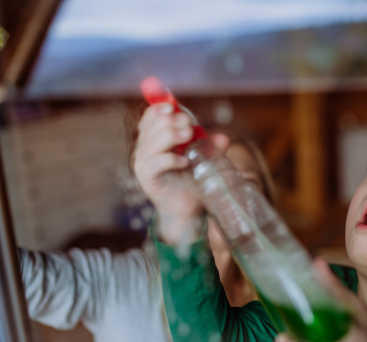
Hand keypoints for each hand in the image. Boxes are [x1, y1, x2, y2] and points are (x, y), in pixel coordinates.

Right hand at [133, 103, 227, 243]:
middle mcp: (144, 149)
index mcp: (154, 139)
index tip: (175, 107)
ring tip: (189, 138)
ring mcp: (143, 164)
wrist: (187, 210)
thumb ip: (210, 147)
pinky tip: (185, 162)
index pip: (150, 116)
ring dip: (171, 136)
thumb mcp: (202, 159)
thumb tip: (223, 138)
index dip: (161, 108)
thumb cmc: (191, 182)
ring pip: (152, 142)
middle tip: (190, 128)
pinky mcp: (147, 178)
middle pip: (152, 125)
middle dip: (172, 122)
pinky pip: (156, 163)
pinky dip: (171, 159)